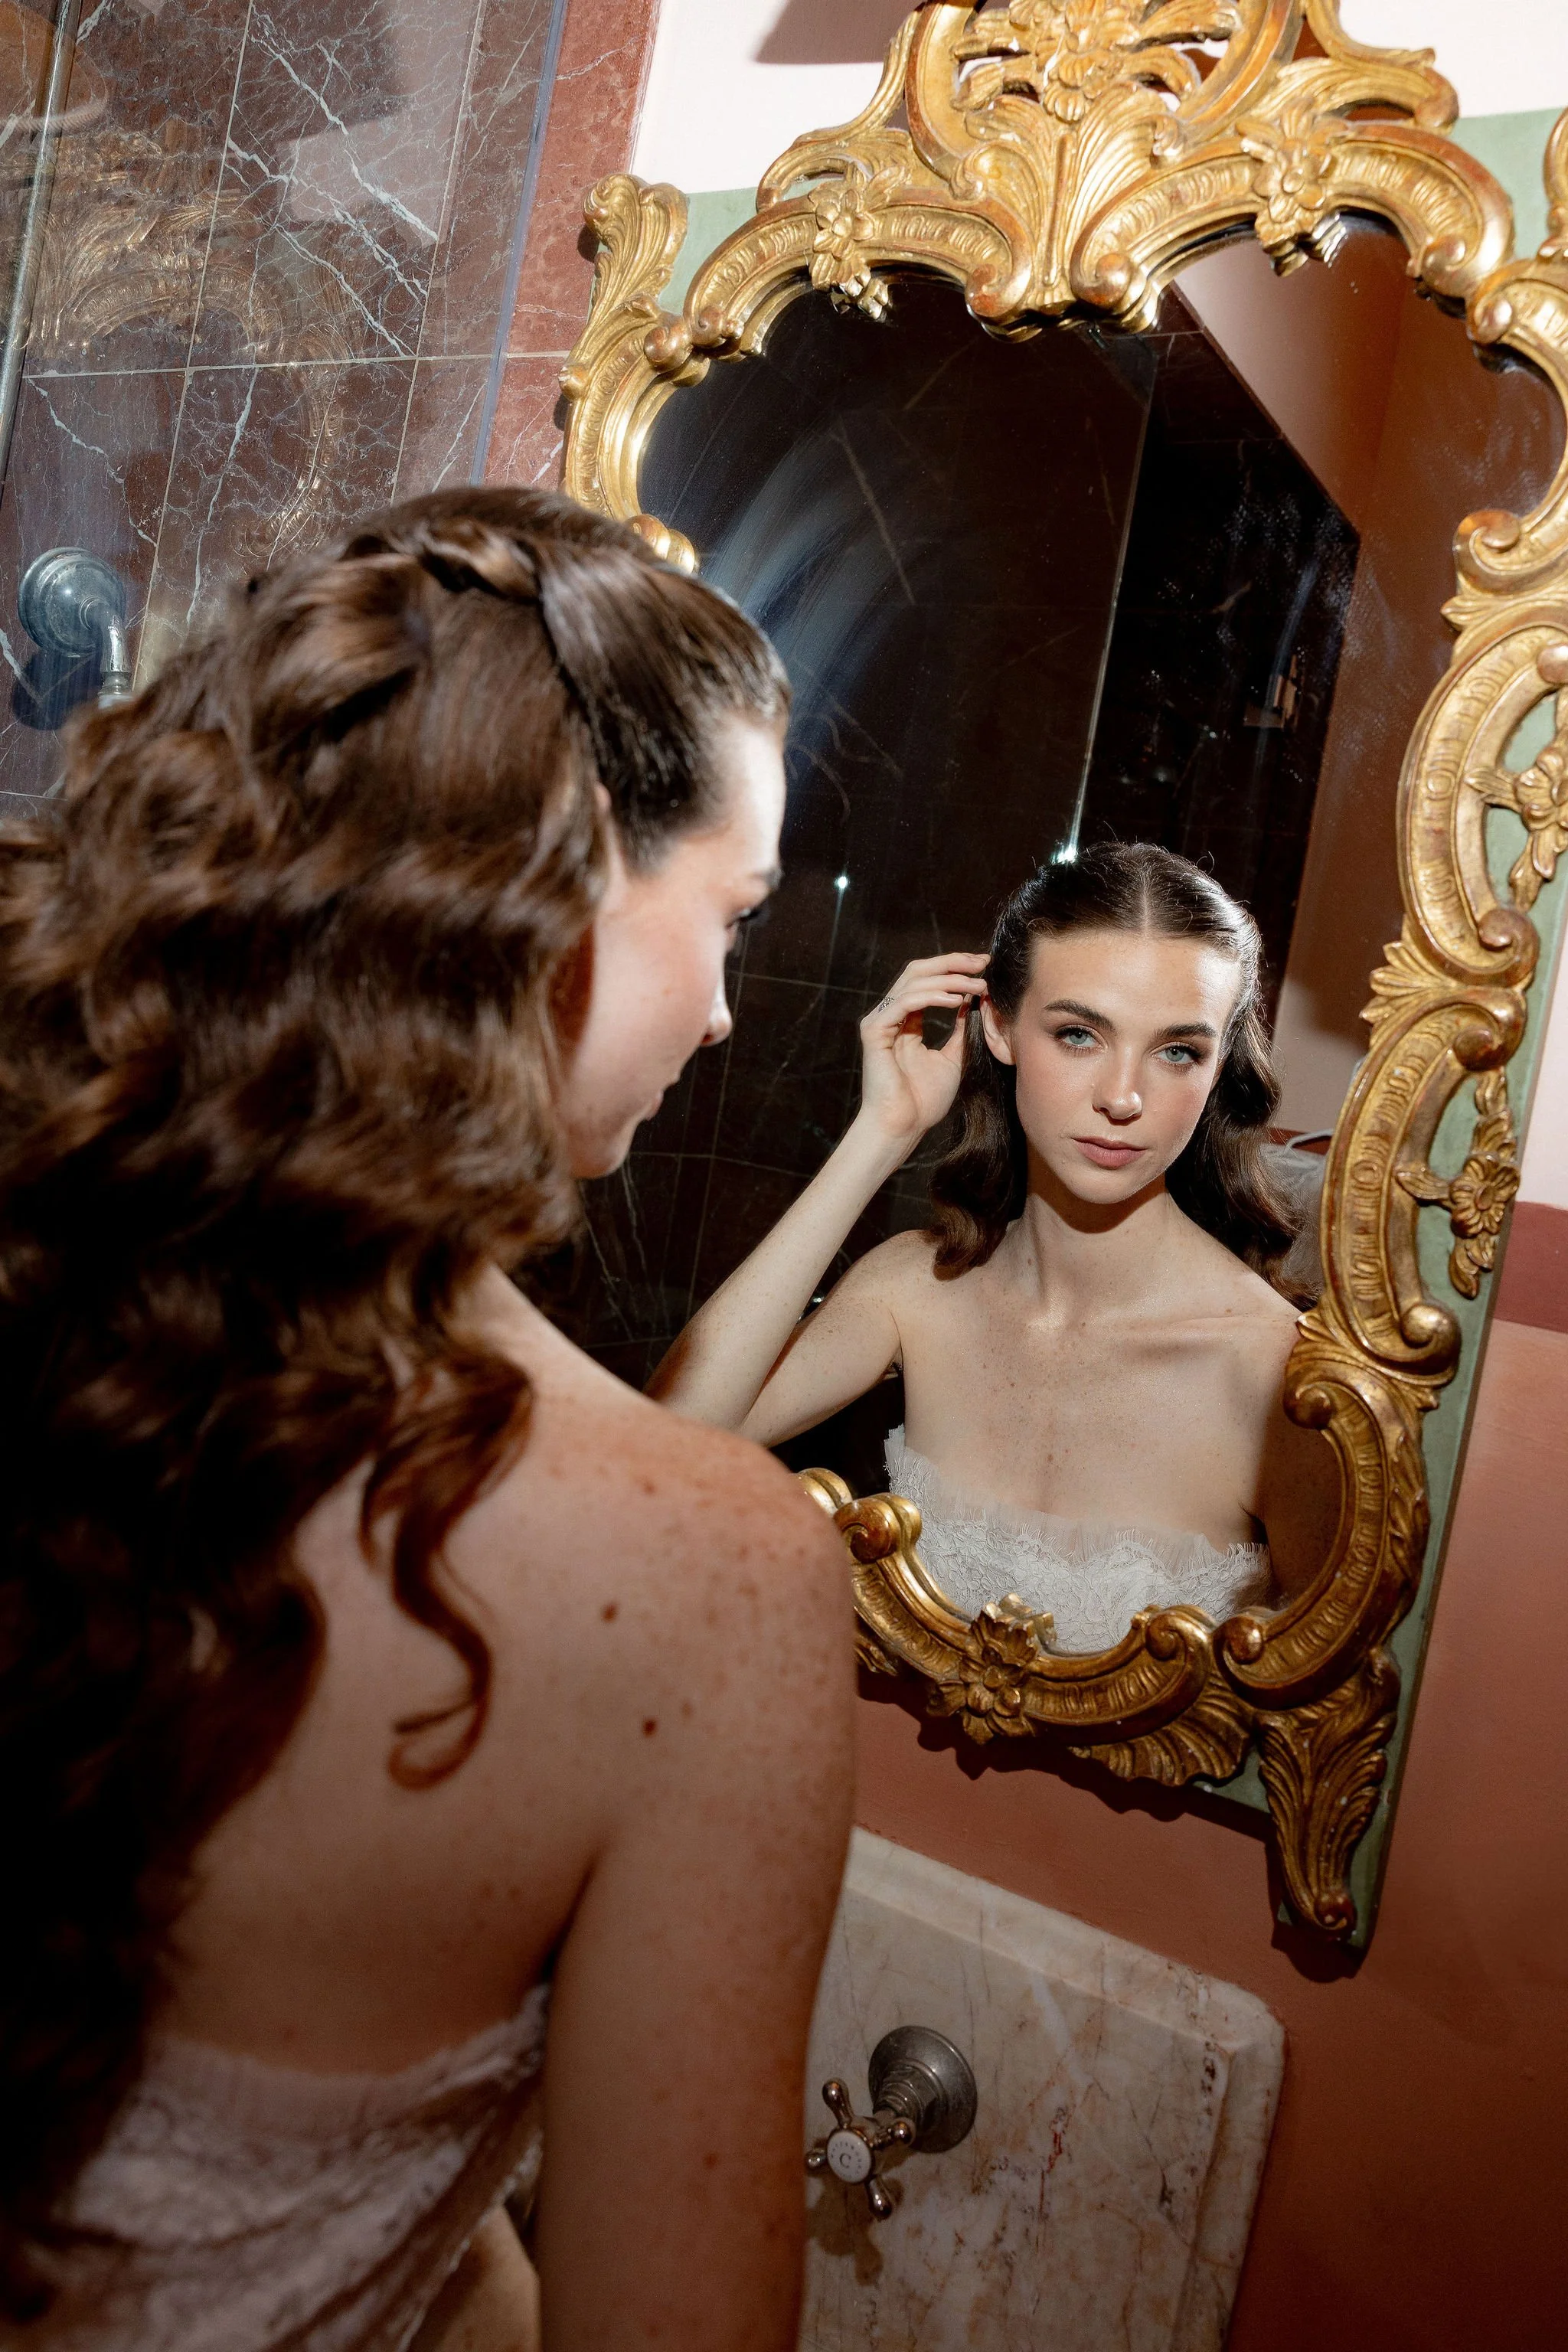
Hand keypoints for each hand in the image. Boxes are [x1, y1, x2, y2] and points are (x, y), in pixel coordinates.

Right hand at [855, 953, 989, 1153]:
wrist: (903, 1126)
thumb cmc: (924, 1100)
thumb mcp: (953, 1058)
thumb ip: (958, 1030)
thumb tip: (972, 1001)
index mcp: (905, 1021)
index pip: (927, 980)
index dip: (955, 969)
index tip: (984, 966)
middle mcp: (890, 1015)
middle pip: (918, 972)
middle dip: (952, 963)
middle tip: (982, 962)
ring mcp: (880, 1021)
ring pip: (914, 982)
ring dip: (950, 980)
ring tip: (978, 985)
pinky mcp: (875, 1030)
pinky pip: (906, 1002)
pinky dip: (933, 997)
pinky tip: (957, 1000)